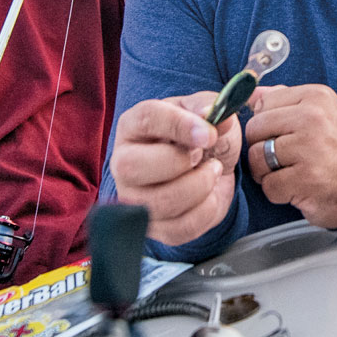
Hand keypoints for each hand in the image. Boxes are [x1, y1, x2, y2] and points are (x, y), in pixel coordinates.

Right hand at [111, 92, 242, 244]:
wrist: (212, 168)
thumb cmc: (201, 137)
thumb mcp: (209, 114)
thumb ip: (210, 108)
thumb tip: (209, 115)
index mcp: (134, 126)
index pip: (145, 119)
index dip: (179, 125)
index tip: (208, 134)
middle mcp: (123, 162)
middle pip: (133, 167)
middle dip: (180, 162)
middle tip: (203, 155)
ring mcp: (133, 198)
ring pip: (159, 202)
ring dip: (200, 186)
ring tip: (212, 171)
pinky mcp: (153, 227)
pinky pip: (180, 227)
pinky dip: (206, 210)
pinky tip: (210, 196)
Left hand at [242, 84, 336, 228]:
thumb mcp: (320, 112)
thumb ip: (284, 99)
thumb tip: (250, 92)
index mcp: (316, 97)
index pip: (262, 103)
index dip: (265, 124)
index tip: (281, 135)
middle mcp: (314, 118)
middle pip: (254, 129)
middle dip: (261, 147)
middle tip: (282, 158)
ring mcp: (311, 148)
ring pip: (256, 158)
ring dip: (266, 172)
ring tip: (289, 173)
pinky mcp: (307, 179)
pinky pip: (269, 185)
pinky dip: (278, 192)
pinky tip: (296, 188)